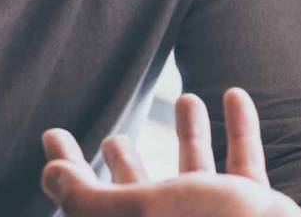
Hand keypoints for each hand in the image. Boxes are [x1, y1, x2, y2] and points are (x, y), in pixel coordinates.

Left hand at [40, 88, 300, 216]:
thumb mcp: (137, 210)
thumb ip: (89, 196)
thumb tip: (50, 175)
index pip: (89, 202)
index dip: (68, 168)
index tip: (53, 133)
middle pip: (140, 194)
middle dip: (126, 164)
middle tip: (112, 139)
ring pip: (196, 174)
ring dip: (191, 133)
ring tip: (185, 98)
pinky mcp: (250, 210)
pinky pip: (244, 165)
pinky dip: (240, 129)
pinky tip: (235, 95)